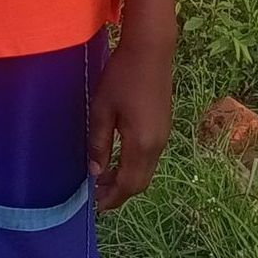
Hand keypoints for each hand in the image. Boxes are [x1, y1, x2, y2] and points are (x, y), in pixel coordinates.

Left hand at [88, 18, 174, 211]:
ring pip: (146, 171)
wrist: (151, 50)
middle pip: (140, 182)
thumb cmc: (122, 77)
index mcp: (142, 144)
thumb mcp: (102, 110)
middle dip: (119, 193)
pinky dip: (133, 166)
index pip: (128, 184)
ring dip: (126, 179)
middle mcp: (157, 145)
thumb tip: (96, 172)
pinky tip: (117, 159)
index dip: (112, 198)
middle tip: (96, 196)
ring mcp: (163, 136)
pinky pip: (149, 157)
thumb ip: (99, 143)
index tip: (95, 206)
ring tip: (102, 179)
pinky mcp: (163, 126)